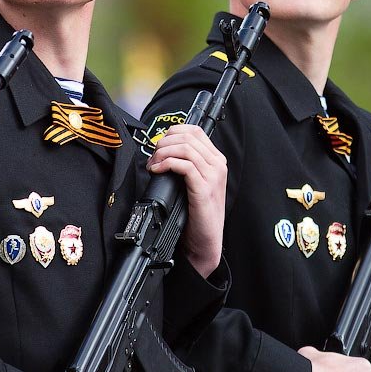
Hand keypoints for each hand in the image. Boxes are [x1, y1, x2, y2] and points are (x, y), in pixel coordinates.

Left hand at [146, 123, 226, 277]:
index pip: (195, 131)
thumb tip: (162, 151)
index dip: (173, 132)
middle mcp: (218, 165)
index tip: (160, 143)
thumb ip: (186, 166)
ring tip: (153, 165)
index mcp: (216, 160)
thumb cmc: (196, 214)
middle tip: (152, 157)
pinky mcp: (204, 188)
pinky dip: (167, 164)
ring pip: (185, 148)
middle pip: (188, 137)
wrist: (205, 240)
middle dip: (164, 143)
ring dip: (163, 153)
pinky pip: (185, 165)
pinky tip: (158, 171)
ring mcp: (213, 176)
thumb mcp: (193, 184)